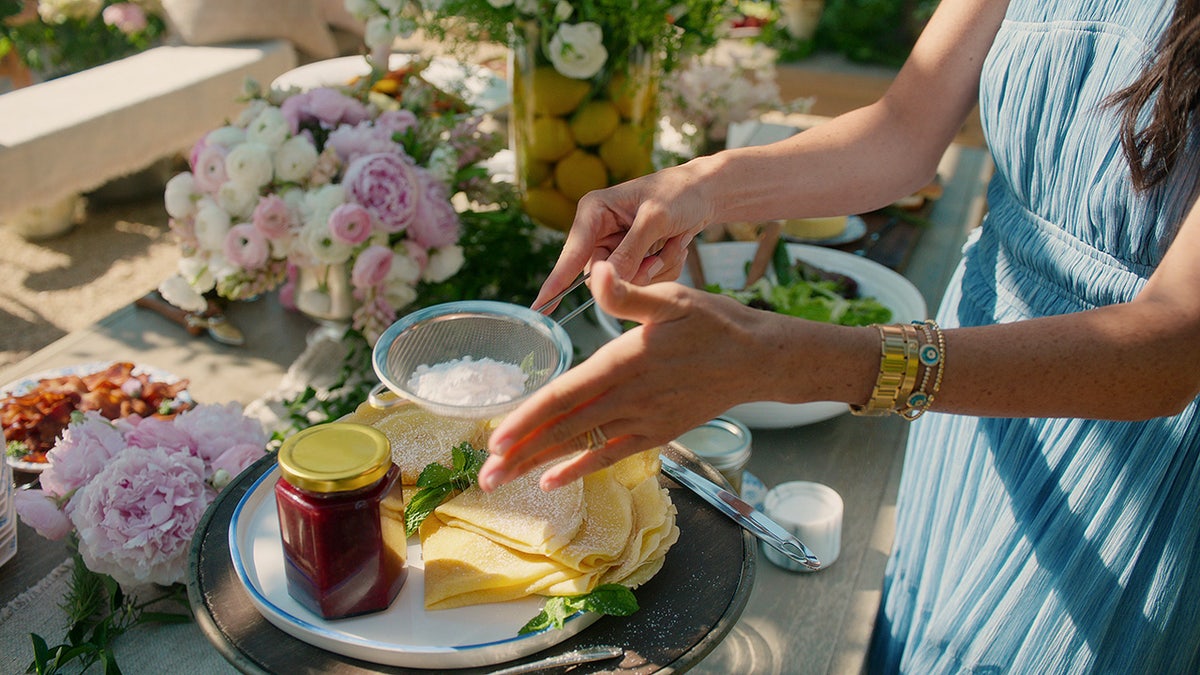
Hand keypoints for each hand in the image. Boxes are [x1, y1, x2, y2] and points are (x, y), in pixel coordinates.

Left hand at [481, 261, 769, 490]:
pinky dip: (580, 468)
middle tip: (484, 476)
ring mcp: (642, 420)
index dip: (528, 418)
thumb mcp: (672, 297)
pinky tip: (551, 481)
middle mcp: (628, 397)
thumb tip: (594, 273)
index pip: (565, 395)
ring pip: (580, 445)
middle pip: (563, 429)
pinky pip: (610, 455)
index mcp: (624, 361)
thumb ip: (628, 292)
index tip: (495, 438)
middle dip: (521, 453)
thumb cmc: (713, 323)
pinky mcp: (656, 433)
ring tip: (503, 482)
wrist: (756, 360)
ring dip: (539, 464)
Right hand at [532, 161, 716, 311]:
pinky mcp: (631, 259)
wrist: (705, 192)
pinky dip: (664, 268)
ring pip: (625, 282)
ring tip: (673, 242)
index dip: (556, 283)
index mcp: (593, 212)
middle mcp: (598, 231)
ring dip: (656, 268)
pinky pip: (642, 281)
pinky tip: (674, 246)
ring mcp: (615, 247)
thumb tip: (606, 281)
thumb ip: (630, 251)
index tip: (539, 308)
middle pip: (603, 275)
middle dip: (638, 270)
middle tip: (662, 251)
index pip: (572, 254)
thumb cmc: (679, 194)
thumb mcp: (655, 219)